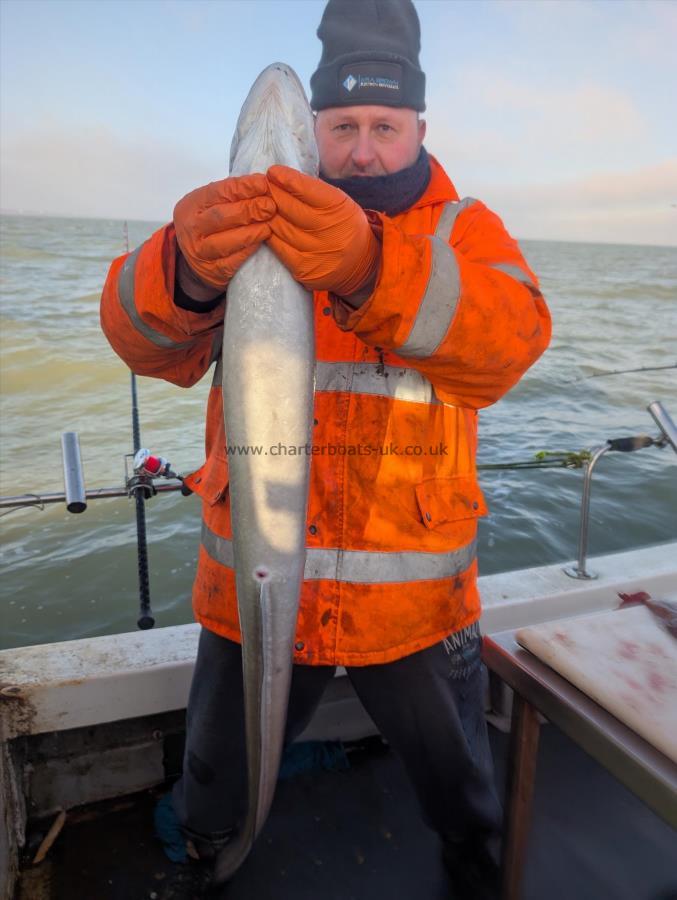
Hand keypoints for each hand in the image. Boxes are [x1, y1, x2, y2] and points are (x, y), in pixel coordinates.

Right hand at [173, 174, 275, 289]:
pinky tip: (261, 242)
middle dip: (249, 209)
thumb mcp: (212, 205)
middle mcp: (192, 228)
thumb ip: (232, 195)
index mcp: (192, 205)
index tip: (263, 183)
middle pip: (221, 216)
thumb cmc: (209, 226)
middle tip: (270, 206)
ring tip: (269, 225)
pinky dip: (249, 250)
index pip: (218, 192)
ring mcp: (200, 252)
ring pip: (226, 241)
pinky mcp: (213, 271)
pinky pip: (233, 261)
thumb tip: (263, 183)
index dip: (242, 187)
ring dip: (251, 232)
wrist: (193, 262)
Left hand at [266, 165, 379, 297]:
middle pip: (290, 208)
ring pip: (280, 227)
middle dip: (272, 193)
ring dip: (266, 213)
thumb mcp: (341, 203)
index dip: (286, 179)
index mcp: (339, 210)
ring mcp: (315, 252)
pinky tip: (264, 225)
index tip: (273, 172)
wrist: (359, 264)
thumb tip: (284, 179)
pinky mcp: (303, 268)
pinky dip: (268, 233)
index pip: (307, 190)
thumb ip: (315, 192)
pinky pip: (278, 247)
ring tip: (259, 203)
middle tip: (260, 186)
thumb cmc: (345, 226)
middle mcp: (328, 231)